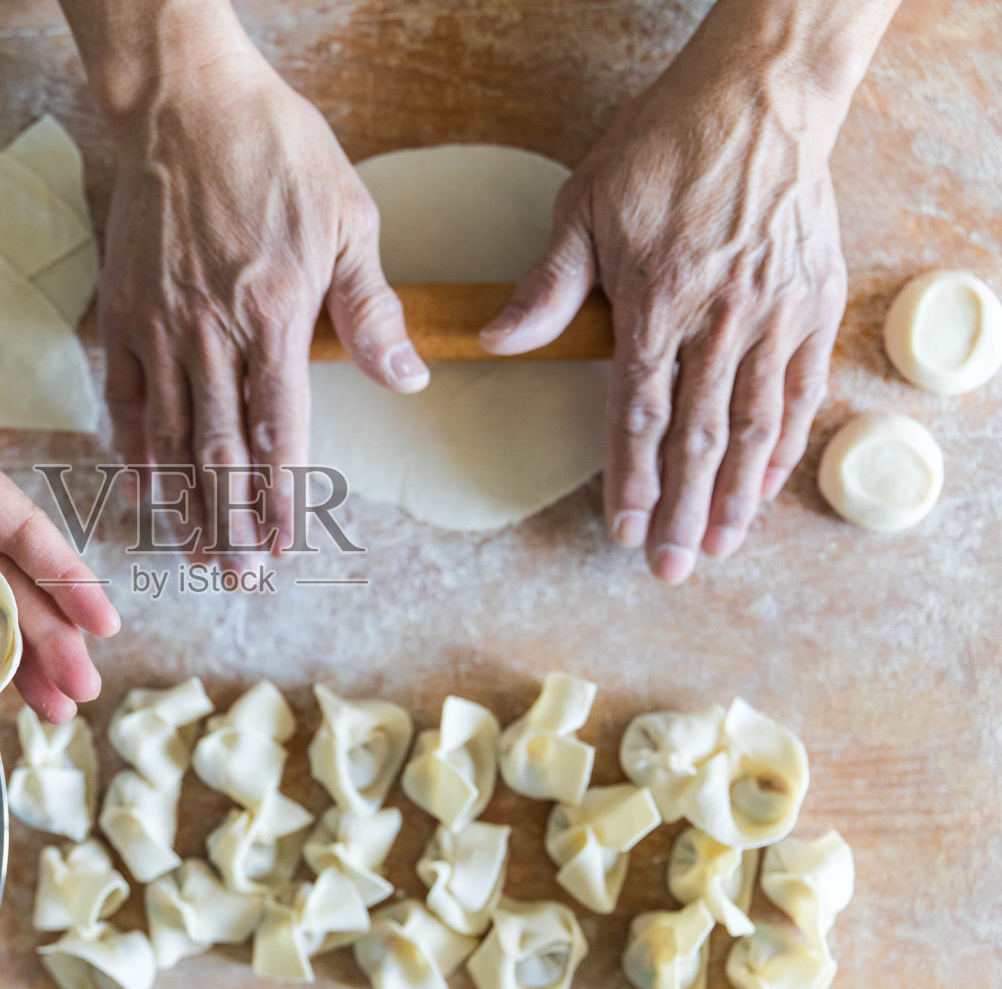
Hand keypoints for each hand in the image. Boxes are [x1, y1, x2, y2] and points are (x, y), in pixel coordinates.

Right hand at [96, 43, 423, 559]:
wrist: (185, 100)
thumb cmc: (277, 152)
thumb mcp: (349, 220)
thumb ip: (371, 311)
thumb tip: (407, 381)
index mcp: (275, 316)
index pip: (279, 429)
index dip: (283, 495)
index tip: (286, 545)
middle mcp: (211, 332)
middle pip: (219, 450)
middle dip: (231, 521)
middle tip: (237, 577)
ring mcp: (158, 324)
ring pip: (168, 435)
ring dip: (182, 502)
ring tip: (194, 554)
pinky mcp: (121, 310)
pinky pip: (121, 395)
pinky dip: (129, 448)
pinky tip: (139, 489)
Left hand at [478, 2, 892, 582]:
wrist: (758, 99)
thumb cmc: (663, 148)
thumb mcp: (586, 206)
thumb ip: (549, 287)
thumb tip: (497, 342)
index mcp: (658, 301)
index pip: (640, 411)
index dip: (630, 478)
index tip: (622, 528)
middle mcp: (722, 318)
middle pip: (700, 435)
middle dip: (681, 508)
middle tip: (669, 566)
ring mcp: (775, 314)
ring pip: (756, 424)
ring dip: (736, 493)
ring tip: (718, 546)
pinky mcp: (814, 304)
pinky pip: (802, 388)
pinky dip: (786, 442)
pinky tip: (766, 485)